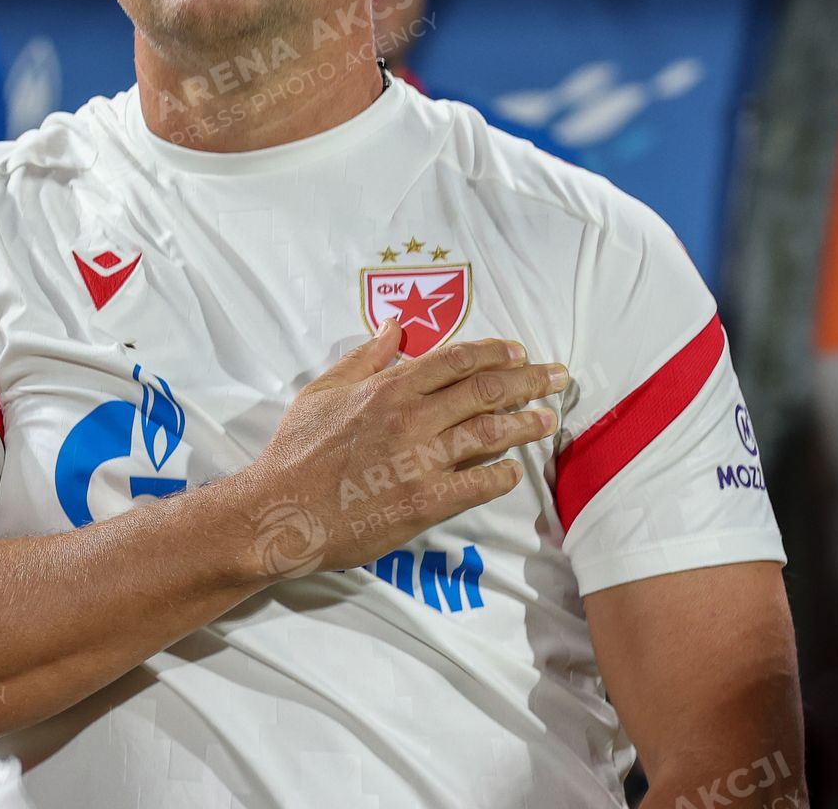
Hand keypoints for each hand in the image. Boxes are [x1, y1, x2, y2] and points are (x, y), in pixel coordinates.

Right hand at [234, 319, 569, 574]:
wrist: (281, 510)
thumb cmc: (296, 449)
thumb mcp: (324, 390)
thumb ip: (364, 358)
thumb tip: (394, 328)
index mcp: (389, 387)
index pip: (456, 360)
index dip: (495, 353)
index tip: (520, 353)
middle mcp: (412, 418)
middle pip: (484, 390)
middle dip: (528, 381)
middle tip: (557, 379)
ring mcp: (421, 461)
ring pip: (490, 434)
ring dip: (525, 424)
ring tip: (547, 419)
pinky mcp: (424, 503)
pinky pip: (478, 485)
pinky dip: (502, 476)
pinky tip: (515, 471)